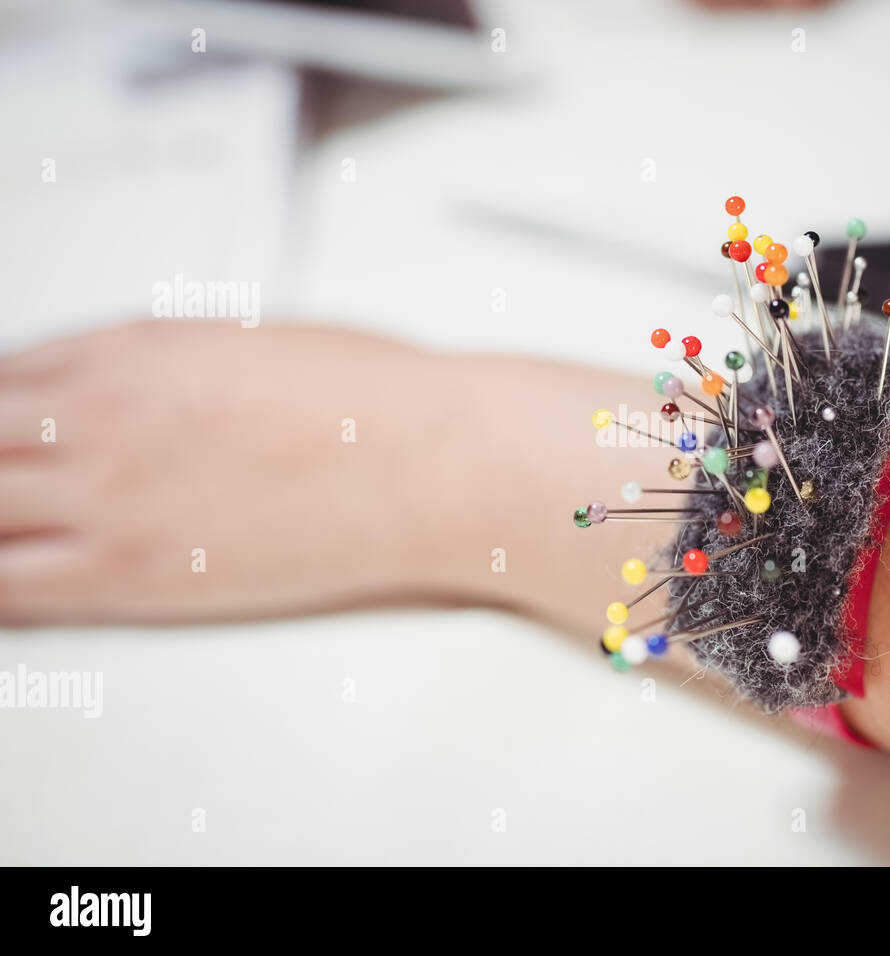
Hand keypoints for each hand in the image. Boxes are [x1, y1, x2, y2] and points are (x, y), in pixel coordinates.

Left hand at [0, 321, 450, 623]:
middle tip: (17, 489)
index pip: (0, 376)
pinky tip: (16, 593)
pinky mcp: (130, 569)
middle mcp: (96, 412)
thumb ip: (172, 367)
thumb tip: (152, 395)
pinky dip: (0, 591)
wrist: (428, 459)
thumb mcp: (254, 346)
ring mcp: (104, 491)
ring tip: (20, 540)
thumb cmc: (373, 401)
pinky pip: (6, 587)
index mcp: (127, 349)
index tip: (11, 438)